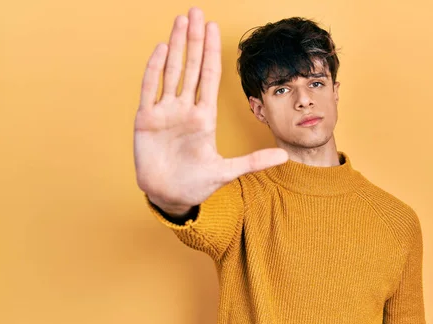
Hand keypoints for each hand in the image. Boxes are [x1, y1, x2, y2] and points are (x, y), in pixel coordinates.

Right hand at [133, 7, 287, 209]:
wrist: (169, 196)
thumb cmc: (196, 184)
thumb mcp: (228, 172)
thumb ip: (254, 162)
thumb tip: (285, 156)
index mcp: (204, 117)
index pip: (209, 77)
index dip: (211, 52)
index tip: (214, 28)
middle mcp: (185, 109)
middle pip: (190, 66)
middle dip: (194, 39)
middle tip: (196, 11)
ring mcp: (165, 112)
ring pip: (171, 71)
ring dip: (175, 46)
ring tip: (180, 21)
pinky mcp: (146, 120)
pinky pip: (149, 89)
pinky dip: (154, 69)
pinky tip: (160, 49)